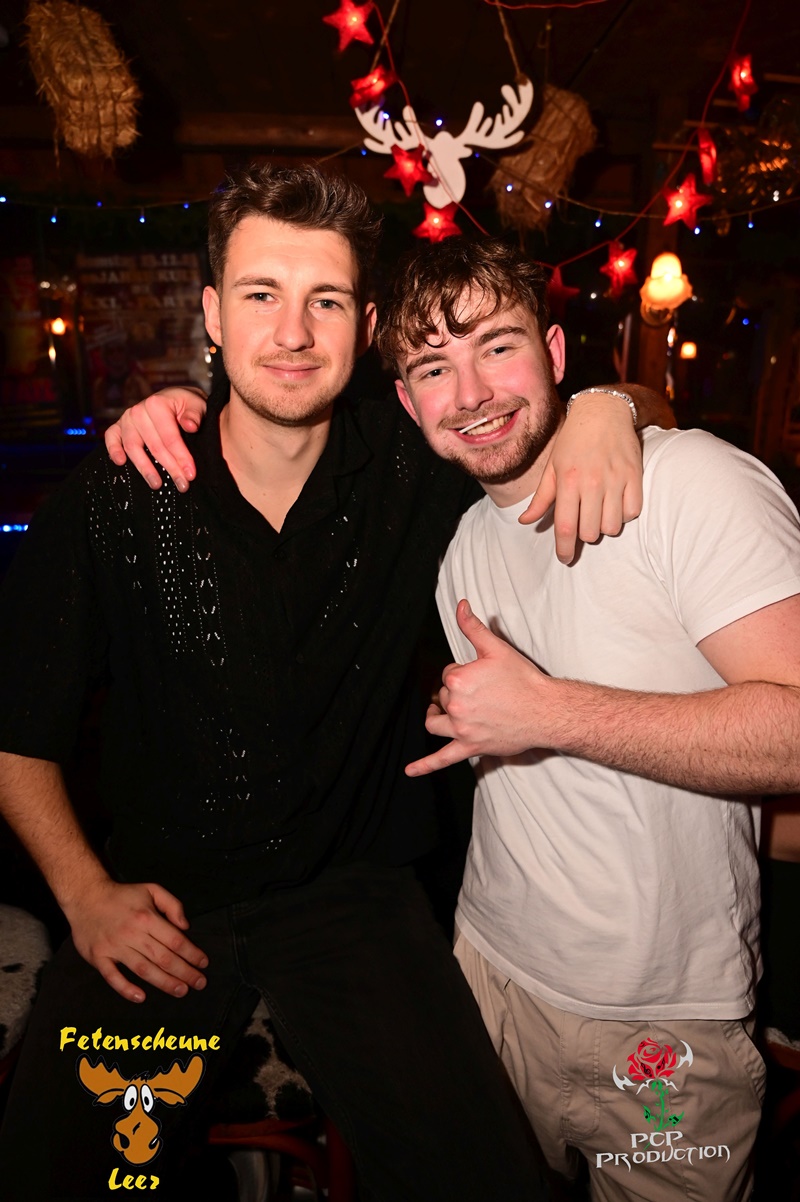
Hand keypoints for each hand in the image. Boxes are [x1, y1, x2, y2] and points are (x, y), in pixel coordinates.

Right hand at [63, 878, 208, 1002]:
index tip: (203, 963)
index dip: (191, 953)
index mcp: (146, 917)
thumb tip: (185, 926)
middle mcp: (132, 933)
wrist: (86, 896)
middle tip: (199, 983)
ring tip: (180, 990)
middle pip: (163, 957)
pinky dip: (126, 989)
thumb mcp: (151, 889)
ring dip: (164, 982)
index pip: (175, 940)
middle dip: (184, 972)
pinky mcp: (98, 957)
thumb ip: (172, 905)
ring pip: (143, 969)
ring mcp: (114, 947)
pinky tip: (141, 997)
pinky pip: (112, 977)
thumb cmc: (122, 895)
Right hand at [104, 387, 206, 490]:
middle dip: (170, 468)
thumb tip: (191, 426)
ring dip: (145, 468)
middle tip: (182, 485)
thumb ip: (194, 415)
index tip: (190, 474)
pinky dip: (113, 450)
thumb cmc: (186, 404)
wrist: (174, 400)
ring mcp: (127, 419)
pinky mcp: (118, 426)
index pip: (170, 437)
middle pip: (154, 446)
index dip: (181, 457)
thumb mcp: (197, 405)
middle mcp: (139, 411)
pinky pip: (111, 438)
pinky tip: (120, 463)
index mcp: (157, 404)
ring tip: (157, 484)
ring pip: (133, 447)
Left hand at [406, 600, 552, 775]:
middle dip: (455, 694)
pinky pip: (442, 759)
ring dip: (435, 717)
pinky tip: (410, 771)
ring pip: (435, 723)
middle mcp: (456, 706)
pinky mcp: (470, 747)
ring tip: (437, 714)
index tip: (481, 676)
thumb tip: (460, 606)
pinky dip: (424, 766)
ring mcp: (462, 729)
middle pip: (442, 698)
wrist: (545, 710)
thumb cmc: (523, 680)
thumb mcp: (496, 649)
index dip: (462, 673)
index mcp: (459, 681)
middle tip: (478, 693)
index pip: (447, 675)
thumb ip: (473, 627)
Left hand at [522, 387, 642, 563]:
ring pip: (612, 526)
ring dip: (604, 526)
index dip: (565, 549)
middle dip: (584, 534)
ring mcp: (616, 479)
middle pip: (590, 532)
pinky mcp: (635, 476)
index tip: (565, 559)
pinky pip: (632, 512)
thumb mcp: (552, 467)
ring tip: (599, 511)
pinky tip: (615, 504)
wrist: (602, 412)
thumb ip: (541, 498)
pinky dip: (623, 515)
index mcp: (568, 481)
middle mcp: (592, 482)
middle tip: (583, 521)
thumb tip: (526, 522)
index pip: (565, 527)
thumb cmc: (572, 441)